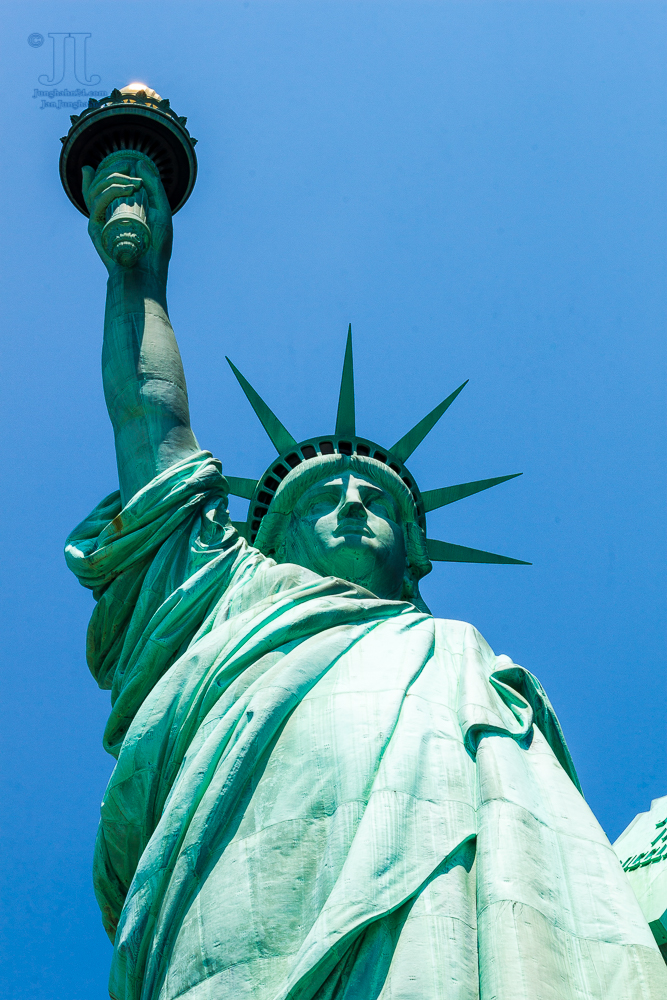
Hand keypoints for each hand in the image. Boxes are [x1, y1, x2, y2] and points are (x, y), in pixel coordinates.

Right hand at [82, 157, 172, 280]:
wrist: (148, 272)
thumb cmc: (156, 246)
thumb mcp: (161, 212)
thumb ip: (154, 187)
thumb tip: (139, 162)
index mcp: (118, 207)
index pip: (105, 181)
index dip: (113, 167)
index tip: (130, 164)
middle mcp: (105, 212)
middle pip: (98, 181)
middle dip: (113, 169)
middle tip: (130, 169)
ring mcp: (99, 220)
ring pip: (95, 189)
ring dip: (113, 179)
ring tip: (133, 185)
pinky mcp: (95, 228)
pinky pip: (96, 203)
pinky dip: (109, 191)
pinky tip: (125, 189)